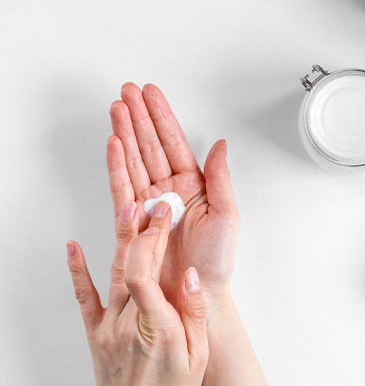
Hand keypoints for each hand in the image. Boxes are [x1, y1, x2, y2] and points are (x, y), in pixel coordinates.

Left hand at [67, 201, 207, 384]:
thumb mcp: (196, 356)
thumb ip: (194, 314)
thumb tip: (191, 276)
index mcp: (157, 327)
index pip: (147, 274)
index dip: (153, 240)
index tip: (164, 216)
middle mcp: (127, 323)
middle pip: (132, 266)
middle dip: (144, 230)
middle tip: (155, 204)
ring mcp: (108, 327)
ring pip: (113, 275)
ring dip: (120, 240)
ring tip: (127, 209)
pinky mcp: (95, 333)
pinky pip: (84, 297)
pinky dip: (77, 270)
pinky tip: (73, 248)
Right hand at [106, 83, 238, 312]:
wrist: (199, 296)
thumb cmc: (217, 262)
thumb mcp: (227, 215)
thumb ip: (220, 178)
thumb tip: (220, 144)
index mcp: (195, 187)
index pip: (175, 144)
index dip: (163, 118)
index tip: (152, 95)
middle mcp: (171, 192)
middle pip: (151, 146)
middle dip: (139, 118)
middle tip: (127, 91)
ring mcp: (151, 205)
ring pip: (135, 161)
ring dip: (125, 134)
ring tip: (116, 108)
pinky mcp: (134, 222)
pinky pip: (123, 188)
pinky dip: (117, 166)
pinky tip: (113, 144)